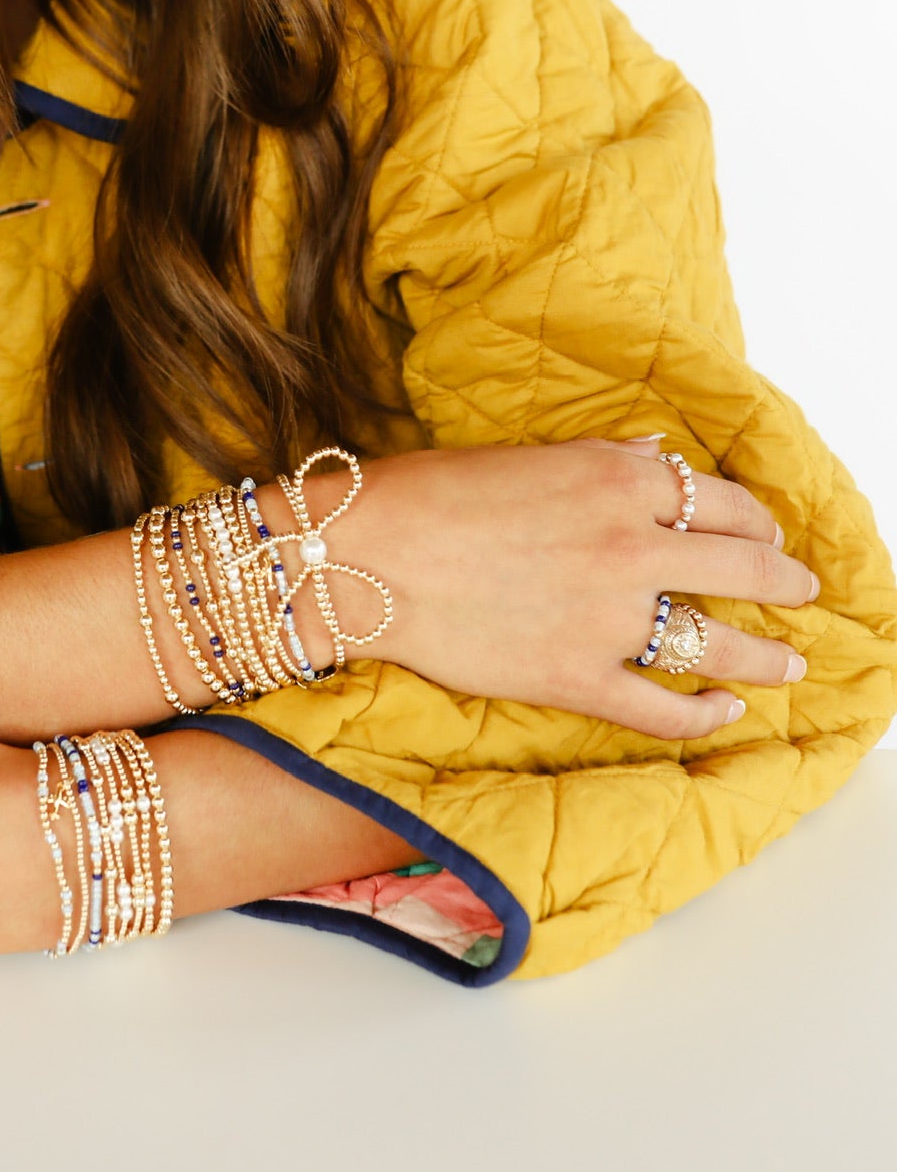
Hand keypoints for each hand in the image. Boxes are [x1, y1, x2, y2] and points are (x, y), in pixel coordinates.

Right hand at [317, 436, 818, 738]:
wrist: (367, 553)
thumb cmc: (435, 495)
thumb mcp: (531, 455)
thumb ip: (606, 460)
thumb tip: (659, 462)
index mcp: (620, 481)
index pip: (723, 503)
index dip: (757, 522)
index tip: (768, 534)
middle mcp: (631, 546)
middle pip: (745, 568)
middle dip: (787, 582)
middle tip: (803, 590)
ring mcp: (610, 618)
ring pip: (721, 644)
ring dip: (768, 657)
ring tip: (790, 664)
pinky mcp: (578, 677)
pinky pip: (664, 708)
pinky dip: (705, 715)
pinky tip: (725, 712)